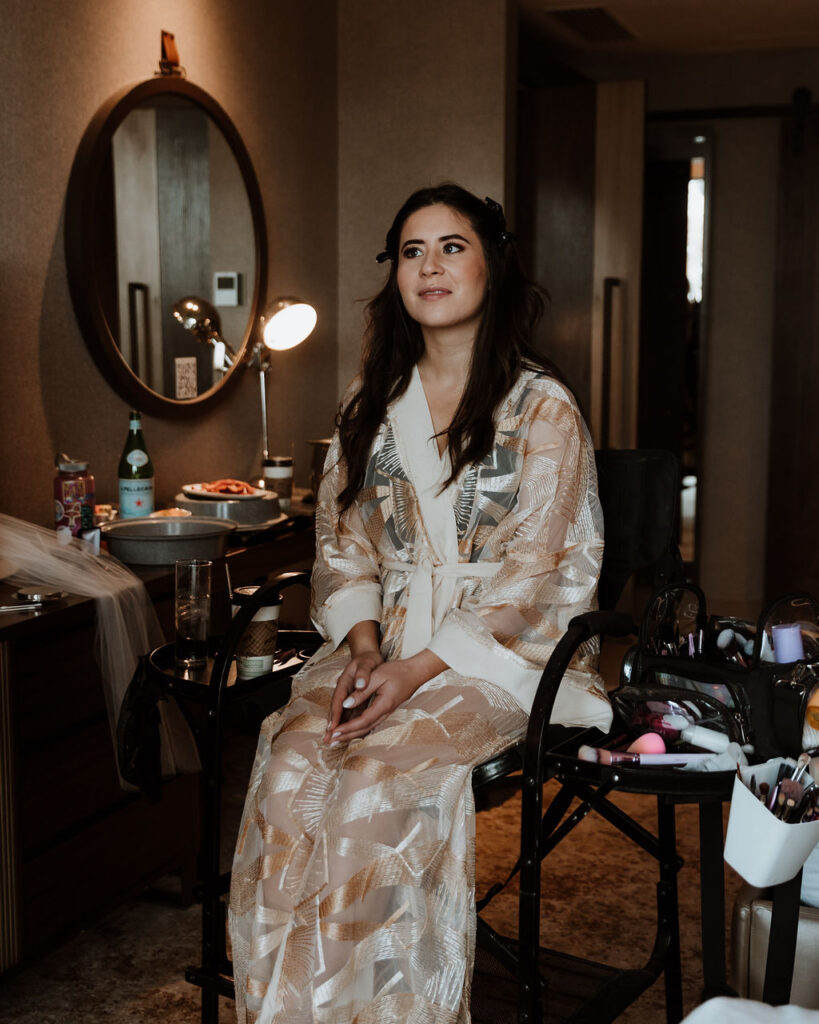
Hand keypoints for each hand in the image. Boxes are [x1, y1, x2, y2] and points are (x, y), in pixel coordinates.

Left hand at [323, 649, 447, 744]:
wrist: (415, 672)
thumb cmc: (397, 671)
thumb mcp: (377, 676)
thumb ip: (362, 691)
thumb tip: (346, 704)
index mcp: (383, 705)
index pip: (362, 721)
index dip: (347, 728)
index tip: (334, 732)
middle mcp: (385, 712)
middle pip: (363, 729)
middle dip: (346, 736)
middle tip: (330, 741)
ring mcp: (386, 712)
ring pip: (367, 728)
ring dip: (351, 734)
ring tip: (336, 739)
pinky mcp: (385, 710)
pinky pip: (370, 723)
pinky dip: (358, 728)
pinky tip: (350, 730)